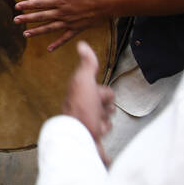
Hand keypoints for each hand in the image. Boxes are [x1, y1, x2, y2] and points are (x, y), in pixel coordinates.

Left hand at [14, 0, 108, 51]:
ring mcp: (68, 23)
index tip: (17, 6)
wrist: (107, 3)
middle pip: (41, 17)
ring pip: (49, 28)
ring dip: (37, 31)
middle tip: (15, 21)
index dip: (27, 5)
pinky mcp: (76, 29)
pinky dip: (57, 44)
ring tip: (25, 34)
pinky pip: (64, 38)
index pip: (39, 3)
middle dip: (27, 18)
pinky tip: (49, 49)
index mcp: (60, 1)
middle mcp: (62, 13)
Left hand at [60, 41, 114, 165]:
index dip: (105, 94)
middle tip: (97, 113)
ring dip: (105, 123)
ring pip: (106, 121)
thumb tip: (82, 44)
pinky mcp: (90, 140)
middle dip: (107, 110)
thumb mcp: (83, 81)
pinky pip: (104, 136)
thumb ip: (86, 65)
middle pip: (106, 106)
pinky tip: (98, 136)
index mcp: (80, 96)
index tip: (97, 98)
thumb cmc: (81, 111)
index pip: (104, 91)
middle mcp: (82, 110)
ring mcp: (86, 126)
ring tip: (97, 127)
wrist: (77, 139)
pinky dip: (104, 136)